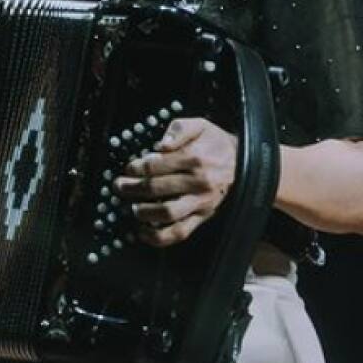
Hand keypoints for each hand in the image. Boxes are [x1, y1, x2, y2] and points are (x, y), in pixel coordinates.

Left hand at [113, 117, 236, 246]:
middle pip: (156, 188)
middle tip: (118, 186)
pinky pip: (179, 232)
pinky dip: (158, 237)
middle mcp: (198, 182)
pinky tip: (143, 232)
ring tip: (133, 207)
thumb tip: (160, 145)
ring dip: (143, 211)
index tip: (129, 168)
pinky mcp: (202, 217)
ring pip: (167, 213)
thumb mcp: (200, 125)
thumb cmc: (216, 143)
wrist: (244, 163)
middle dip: (131, 187)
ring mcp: (200, 202)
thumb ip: (178, 130)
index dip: (136, 167)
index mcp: (195, 158)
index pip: (156, 165)